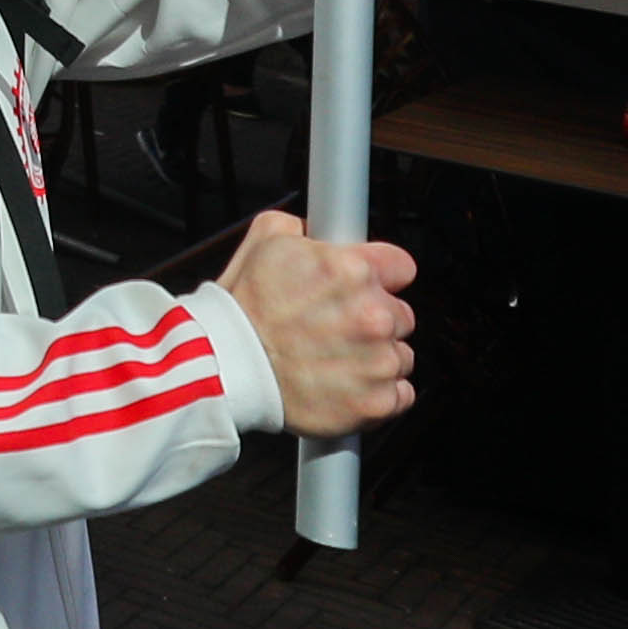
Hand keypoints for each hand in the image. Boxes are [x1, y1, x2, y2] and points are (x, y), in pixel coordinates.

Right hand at [221, 210, 419, 436]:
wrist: (226, 368)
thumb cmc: (241, 312)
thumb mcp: (262, 243)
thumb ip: (299, 228)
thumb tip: (313, 228)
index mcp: (350, 270)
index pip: (401, 266)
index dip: (382, 275)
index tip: (370, 284)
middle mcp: (372, 314)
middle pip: (401, 314)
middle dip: (374, 318)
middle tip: (337, 326)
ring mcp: (378, 361)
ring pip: (400, 355)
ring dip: (376, 357)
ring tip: (334, 358)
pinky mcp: (376, 401)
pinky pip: (399, 394)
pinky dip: (378, 393)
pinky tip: (346, 384)